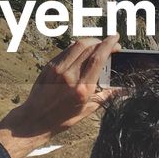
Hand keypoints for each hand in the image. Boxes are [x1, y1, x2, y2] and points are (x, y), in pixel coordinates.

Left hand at [0, 35, 118, 157]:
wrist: (35, 119)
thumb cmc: (62, 118)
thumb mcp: (87, 110)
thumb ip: (106, 96)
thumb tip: (123, 90)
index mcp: (82, 88)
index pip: (98, 58)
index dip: (109, 44)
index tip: (116, 39)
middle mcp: (70, 76)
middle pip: (89, 47)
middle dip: (102, 41)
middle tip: (110, 44)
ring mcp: (58, 69)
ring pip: (77, 45)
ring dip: (91, 41)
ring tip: (97, 44)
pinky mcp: (49, 66)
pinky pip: (66, 50)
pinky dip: (77, 47)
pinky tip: (83, 51)